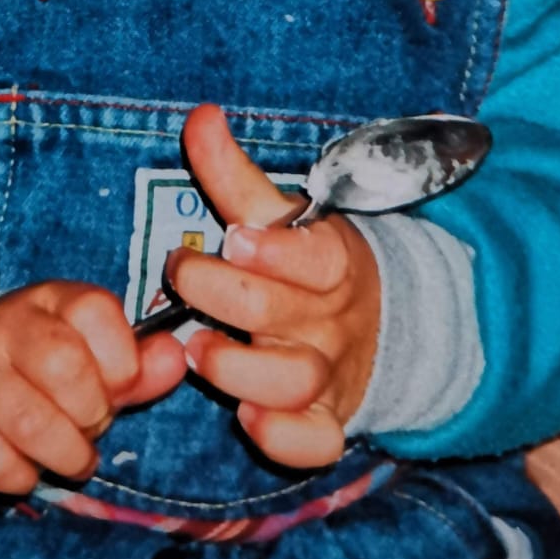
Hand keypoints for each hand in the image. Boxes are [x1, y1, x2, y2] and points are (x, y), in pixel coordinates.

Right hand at [0, 281, 184, 492]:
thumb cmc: (35, 369)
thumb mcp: (86, 354)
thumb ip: (135, 363)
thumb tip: (179, 358)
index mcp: (50, 299)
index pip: (96, 311)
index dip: (121, 361)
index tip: (117, 385)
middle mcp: (5, 325)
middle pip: (66, 368)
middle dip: (92, 414)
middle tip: (88, 424)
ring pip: (34, 426)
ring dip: (66, 455)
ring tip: (67, 453)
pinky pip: (0, 466)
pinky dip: (22, 477)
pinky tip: (20, 461)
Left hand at [165, 104, 380, 468]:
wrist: (377, 322)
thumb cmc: (307, 258)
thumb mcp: (281, 212)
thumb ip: (234, 171)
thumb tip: (200, 116)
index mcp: (329, 259)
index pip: (314, 257)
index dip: (276, 251)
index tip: (236, 239)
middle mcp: (329, 318)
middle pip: (278, 313)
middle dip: (223, 296)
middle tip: (182, 276)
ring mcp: (327, 373)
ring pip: (293, 382)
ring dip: (237, 369)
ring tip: (194, 350)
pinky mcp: (323, 421)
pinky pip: (314, 442)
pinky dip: (283, 436)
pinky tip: (248, 417)